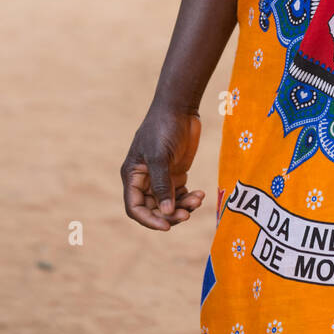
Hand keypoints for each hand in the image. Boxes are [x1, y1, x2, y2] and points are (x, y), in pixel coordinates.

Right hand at [121, 106, 204, 230]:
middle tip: (188, 213)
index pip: (135, 207)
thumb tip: (166, 213)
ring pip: (169, 204)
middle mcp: (145, 180)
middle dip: (170, 214)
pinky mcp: (176, 174)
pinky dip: (189, 198)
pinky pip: (181, 195)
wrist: (180, 107)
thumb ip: (162, 185)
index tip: (167, 226)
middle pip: (154, 209)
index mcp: (133, 176)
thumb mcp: (160, 156)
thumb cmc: (164, 128)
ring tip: (198, 199)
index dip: (149, 220)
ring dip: (183, 207)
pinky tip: (200, 194)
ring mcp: (161, 178)